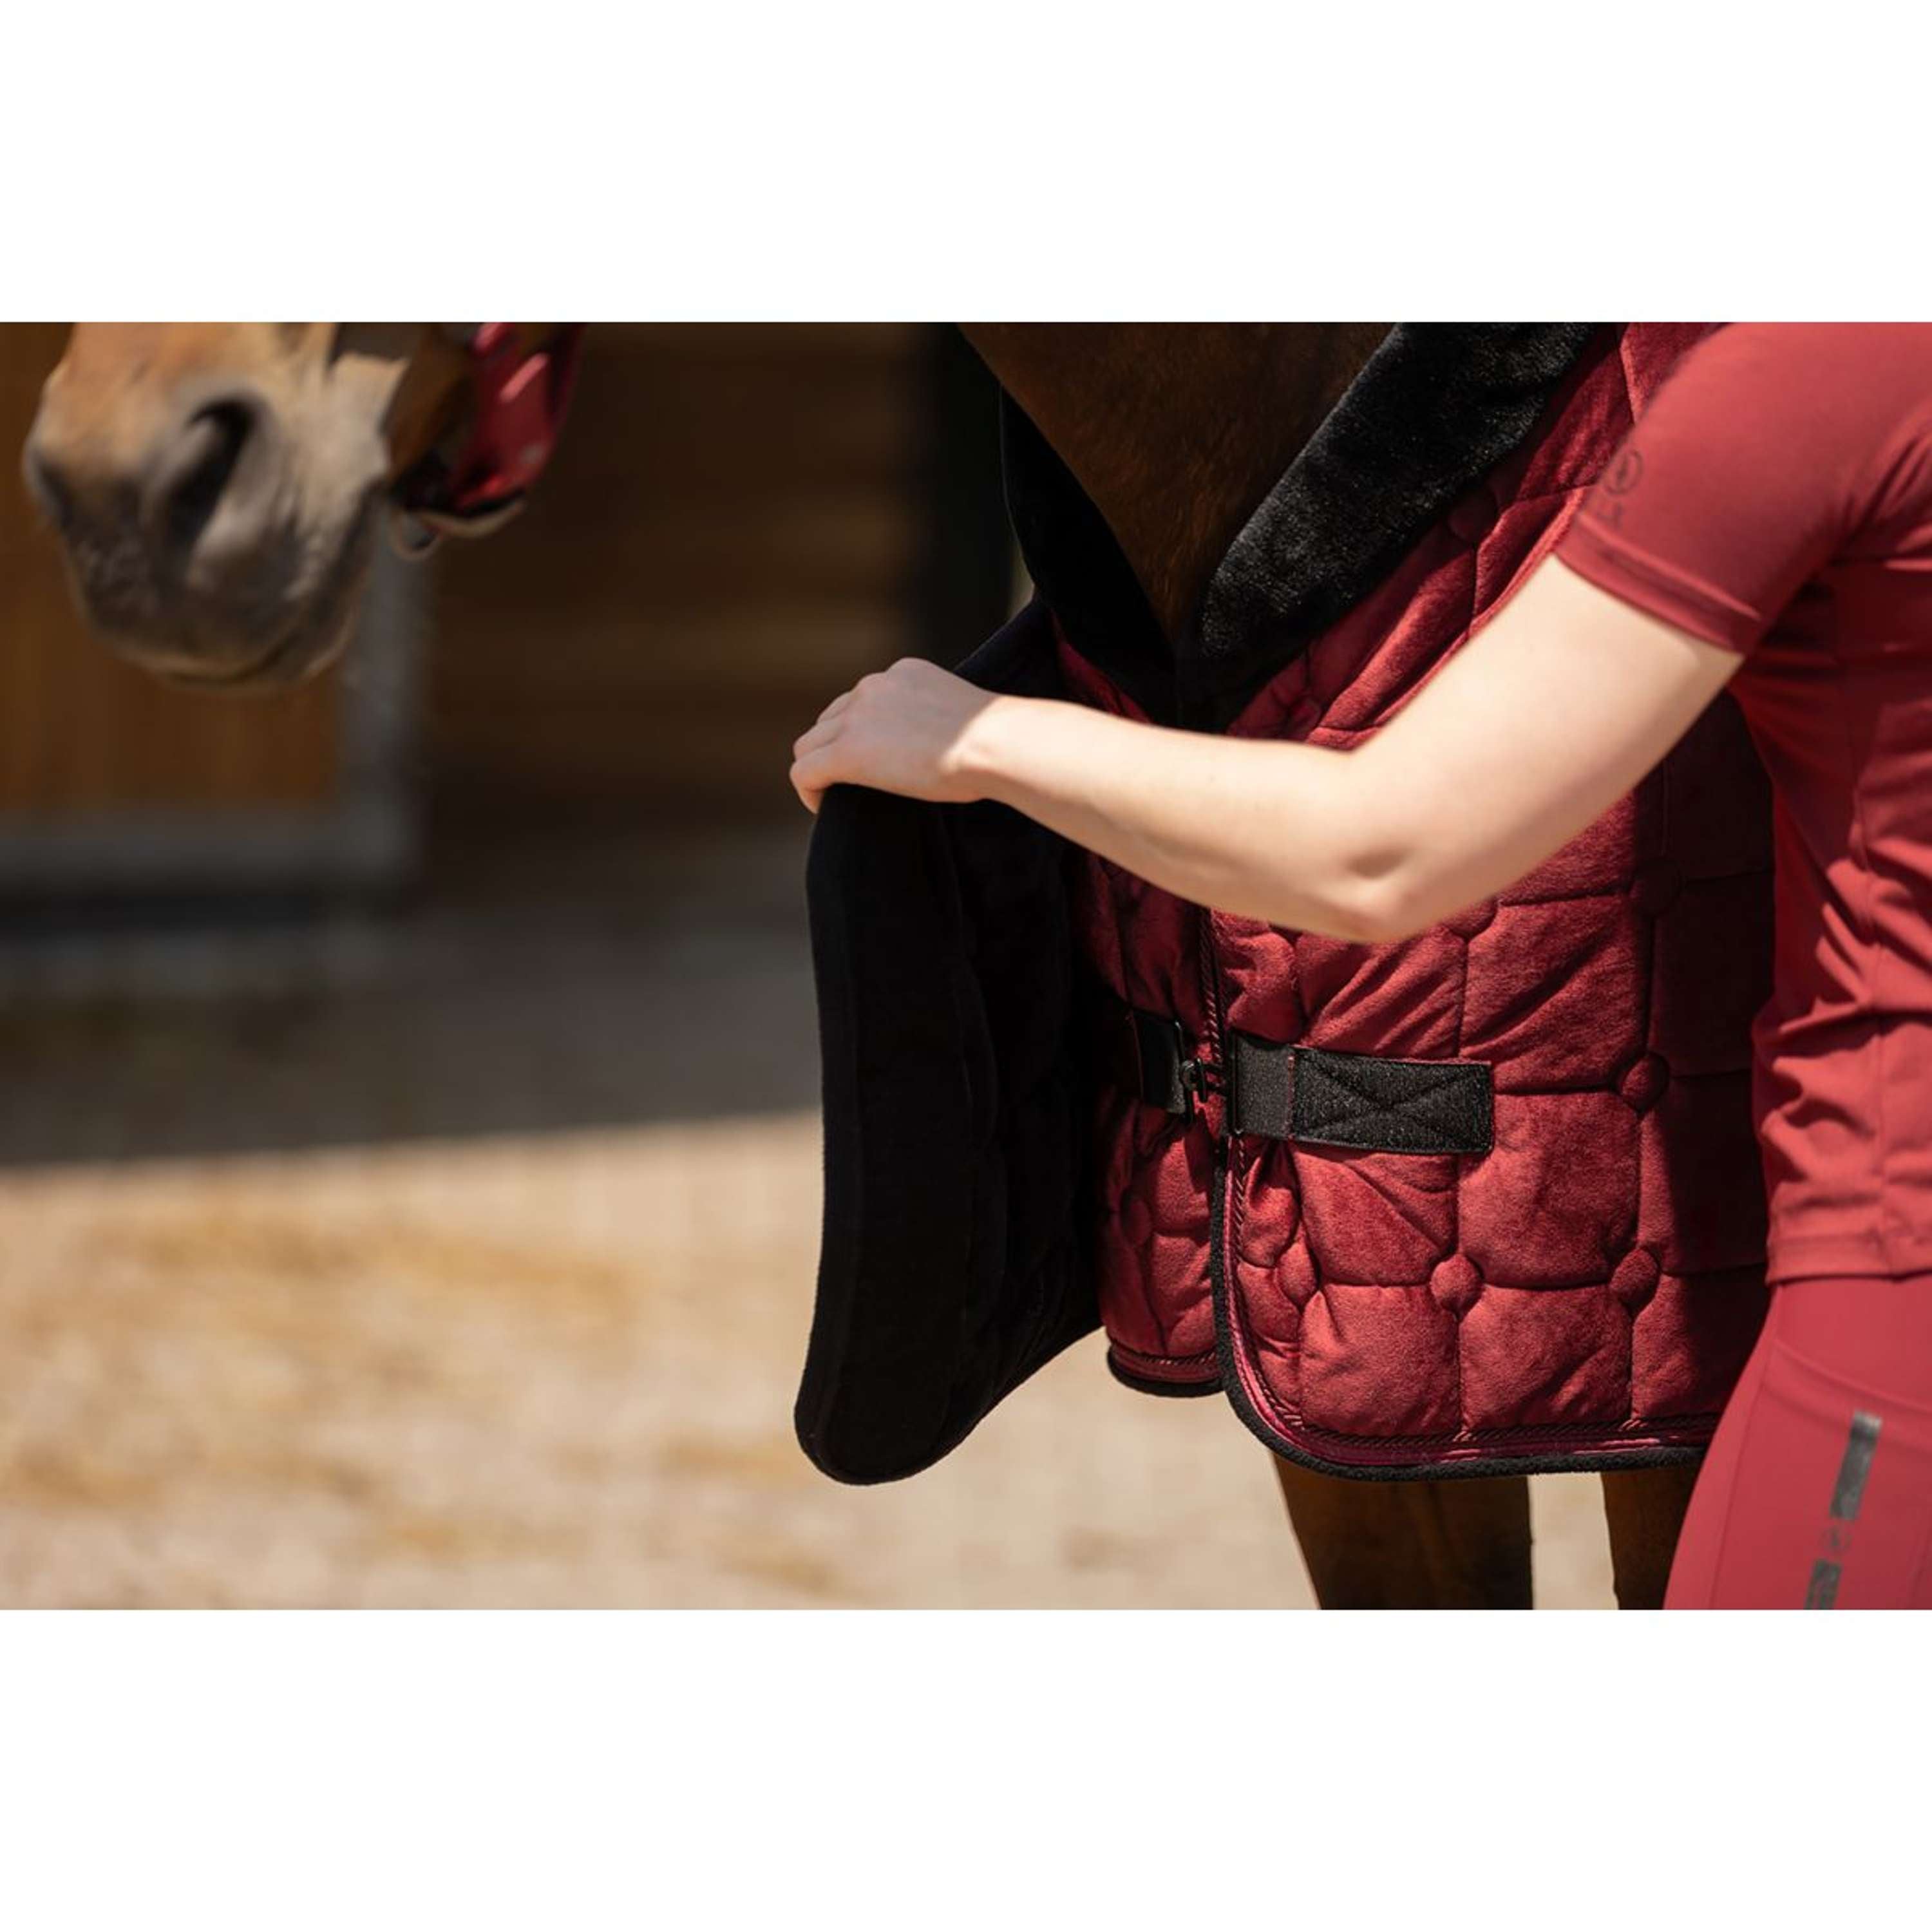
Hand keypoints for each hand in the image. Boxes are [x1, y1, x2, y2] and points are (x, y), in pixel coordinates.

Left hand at [790, 658, 1003, 814]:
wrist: (993, 744)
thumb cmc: (996, 741)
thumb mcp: (961, 716)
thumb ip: (937, 721)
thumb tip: (937, 749)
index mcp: (902, 673)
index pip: (863, 700)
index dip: (860, 732)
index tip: (876, 759)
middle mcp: (873, 686)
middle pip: (830, 719)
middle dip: (834, 748)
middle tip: (850, 781)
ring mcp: (856, 717)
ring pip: (810, 743)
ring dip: (818, 768)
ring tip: (834, 796)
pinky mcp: (847, 751)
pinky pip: (804, 771)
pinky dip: (809, 791)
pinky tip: (824, 807)